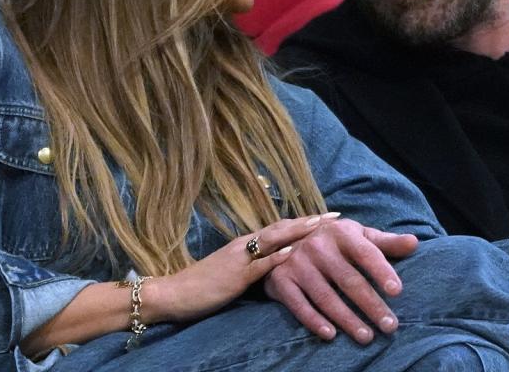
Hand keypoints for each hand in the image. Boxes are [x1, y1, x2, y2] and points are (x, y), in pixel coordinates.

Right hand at [147, 214, 335, 322]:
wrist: (174, 293)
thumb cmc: (205, 285)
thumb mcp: (235, 271)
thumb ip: (256, 263)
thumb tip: (279, 260)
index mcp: (246, 243)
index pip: (281, 227)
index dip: (305, 221)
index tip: (328, 216)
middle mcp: (245, 245)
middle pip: (282, 227)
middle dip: (309, 221)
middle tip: (334, 215)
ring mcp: (240, 259)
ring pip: (272, 240)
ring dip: (297, 231)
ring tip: (319, 225)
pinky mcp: (234, 277)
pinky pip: (257, 266)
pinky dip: (275, 258)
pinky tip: (291, 252)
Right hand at [263, 218, 418, 343]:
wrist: (284, 241)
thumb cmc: (333, 241)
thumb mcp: (358, 236)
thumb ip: (386, 242)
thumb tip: (415, 243)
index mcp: (340, 232)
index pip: (366, 253)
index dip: (382, 271)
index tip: (398, 291)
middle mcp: (317, 245)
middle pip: (349, 280)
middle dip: (371, 304)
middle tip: (390, 326)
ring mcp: (297, 263)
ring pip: (326, 296)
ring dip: (347, 319)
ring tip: (367, 337)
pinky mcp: (281, 280)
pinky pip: (299, 305)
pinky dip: (314, 321)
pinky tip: (331, 335)